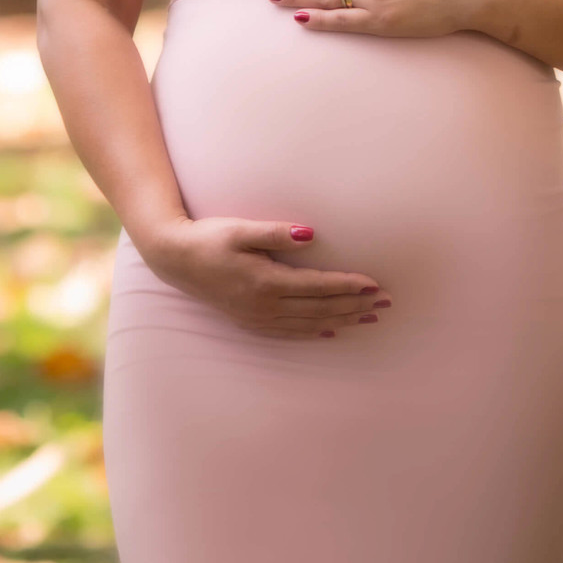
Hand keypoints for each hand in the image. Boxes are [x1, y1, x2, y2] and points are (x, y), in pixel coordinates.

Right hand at [141, 215, 389, 339]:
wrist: (176, 260)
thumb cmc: (210, 239)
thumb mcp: (240, 230)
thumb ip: (275, 233)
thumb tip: (311, 235)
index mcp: (266, 283)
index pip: (318, 287)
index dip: (348, 287)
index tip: (375, 284)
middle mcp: (265, 306)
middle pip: (321, 309)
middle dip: (355, 306)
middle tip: (387, 303)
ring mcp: (258, 318)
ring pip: (311, 324)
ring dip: (343, 321)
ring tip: (370, 318)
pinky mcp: (252, 321)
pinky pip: (292, 332)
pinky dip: (317, 332)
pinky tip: (332, 331)